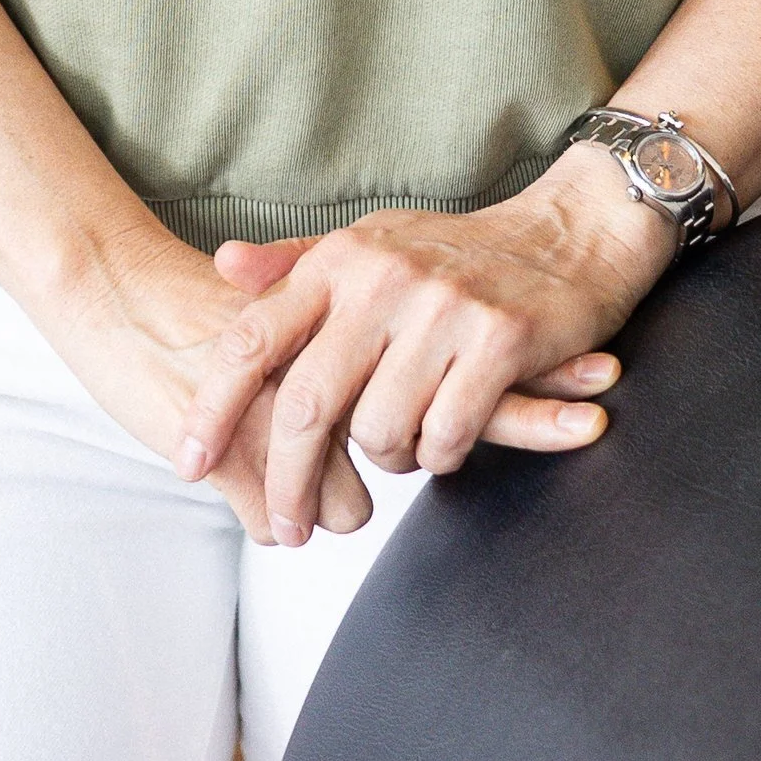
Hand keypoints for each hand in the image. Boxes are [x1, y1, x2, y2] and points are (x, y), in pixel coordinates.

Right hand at [39, 225, 373, 546]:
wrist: (118, 287)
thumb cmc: (188, 296)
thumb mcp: (274, 307)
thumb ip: (322, 347)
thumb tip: (365, 395)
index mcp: (330, 338)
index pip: (384, 420)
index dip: (366, 443)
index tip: (341, 443)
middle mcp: (313, 382)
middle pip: (362, 481)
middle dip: (337, 493)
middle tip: (306, 476)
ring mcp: (274, 424)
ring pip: (323, 514)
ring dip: (298, 511)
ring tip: (268, 480)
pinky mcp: (230, 459)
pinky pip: (267, 526)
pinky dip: (256, 517)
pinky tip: (235, 482)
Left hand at [171, 147, 670, 545]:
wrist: (571, 232)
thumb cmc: (458, 251)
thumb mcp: (370, 244)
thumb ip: (295, 264)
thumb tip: (220, 266)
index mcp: (343, 260)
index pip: (254, 339)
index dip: (213, 407)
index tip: (189, 462)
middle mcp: (384, 280)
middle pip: (308, 403)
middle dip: (288, 479)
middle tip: (287, 527)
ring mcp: (444, 309)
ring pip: (382, 431)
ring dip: (388, 459)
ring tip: (405, 447)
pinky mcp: (502, 340)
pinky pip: (447, 436)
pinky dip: (442, 456)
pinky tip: (448, 442)